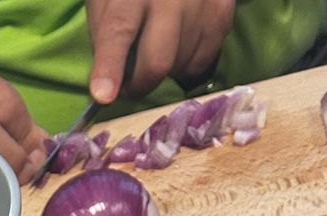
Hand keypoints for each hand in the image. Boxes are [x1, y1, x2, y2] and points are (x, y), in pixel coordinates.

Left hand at [86, 0, 235, 102]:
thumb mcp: (107, 0)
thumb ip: (104, 34)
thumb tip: (108, 80)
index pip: (119, 31)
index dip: (110, 66)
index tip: (104, 94)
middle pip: (158, 62)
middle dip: (140, 85)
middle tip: (131, 84)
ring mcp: (200, 2)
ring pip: (180, 65)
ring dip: (165, 69)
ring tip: (159, 43)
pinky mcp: (222, 10)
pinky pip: (202, 59)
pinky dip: (187, 61)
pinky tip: (180, 39)